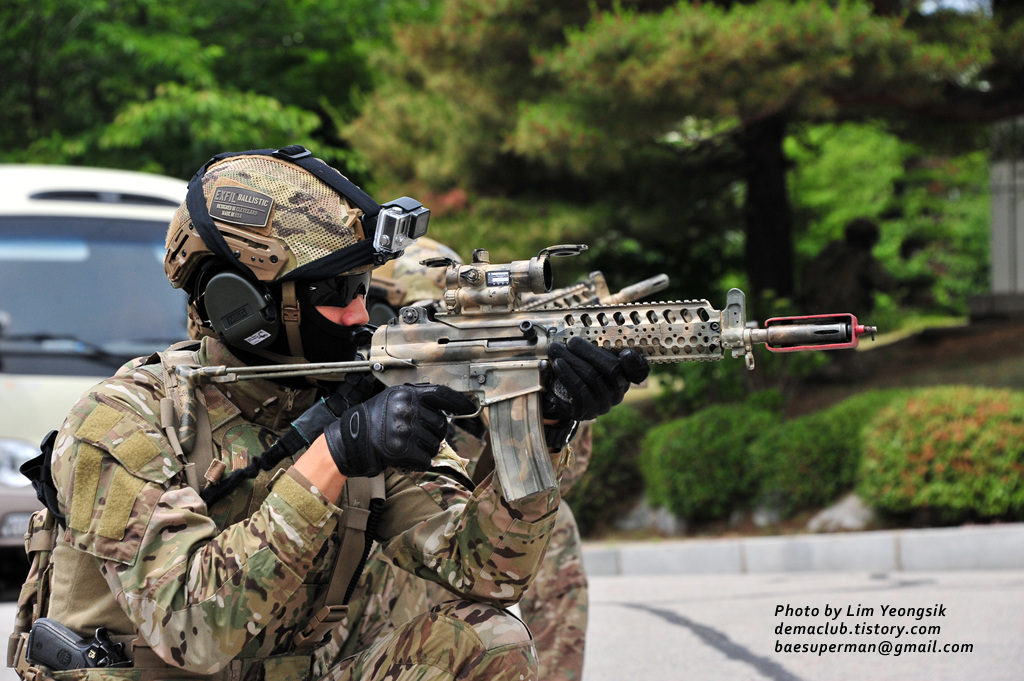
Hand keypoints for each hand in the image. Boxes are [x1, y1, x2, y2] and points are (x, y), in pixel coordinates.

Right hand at [323, 384, 475, 476]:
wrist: (349, 442)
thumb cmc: (370, 422)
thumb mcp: (391, 400)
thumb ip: (415, 401)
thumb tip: (444, 408)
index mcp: (405, 394)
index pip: (440, 394)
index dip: (458, 401)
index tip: (469, 407)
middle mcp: (406, 409)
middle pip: (441, 424)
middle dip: (434, 434)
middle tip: (416, 437)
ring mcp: (404, 429)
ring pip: (436, 444)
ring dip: (426, 449)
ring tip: (407, 446)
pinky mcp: (402, 450)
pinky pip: (426, 459)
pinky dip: (419, 462)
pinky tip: (406, 457)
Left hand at [543, 337, 649, 421]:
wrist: (561, 396)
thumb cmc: (578, 371)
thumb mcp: (588, 358)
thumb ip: (593, 348)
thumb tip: (579, 339)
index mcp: (624, 376)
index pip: (640, 372)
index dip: (636, 364)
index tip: (626, 354)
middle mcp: (618, 392)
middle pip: (612, 369)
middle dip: (589, 352)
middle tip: (571, 342)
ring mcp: (603, 404)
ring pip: (592, 377)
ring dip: (572, 360)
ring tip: (557, 350)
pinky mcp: (587, 411)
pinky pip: (579, 392)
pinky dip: (567, 375)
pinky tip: (558, 365)